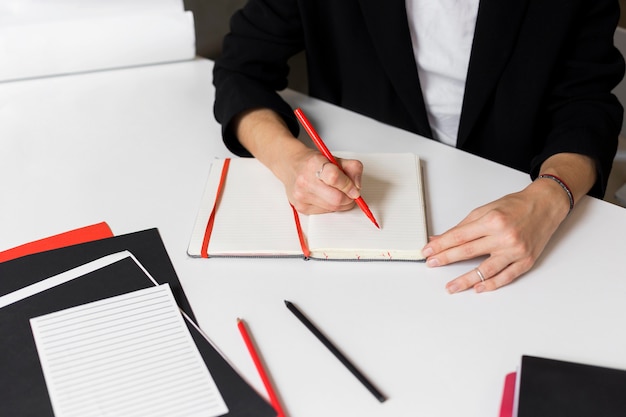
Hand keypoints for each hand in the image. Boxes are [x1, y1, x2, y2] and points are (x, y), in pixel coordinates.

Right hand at [233, 108, 364, 213]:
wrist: (291, 166)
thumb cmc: (313, 163)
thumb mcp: (335, 158)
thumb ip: (352, 168)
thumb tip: (357, 187)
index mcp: (314, 164)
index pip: (335, 177)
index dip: (349, 185)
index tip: (355, 189)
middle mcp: (304, 181)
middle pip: (336, 199)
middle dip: (349, 198)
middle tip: (350, 193)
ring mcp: (301, 196)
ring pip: (333, 208)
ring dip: (342, 203)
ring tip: (337, 192)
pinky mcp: (301, 208)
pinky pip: (325, 212)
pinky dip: (331, 206)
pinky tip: (326, 196)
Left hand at [421, 181, 569, 292]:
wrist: (545, 206)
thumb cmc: (516, 206)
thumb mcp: (485, 209)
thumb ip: (463, 226)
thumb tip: (441, 238)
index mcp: (492, 221)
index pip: (459, 236)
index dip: (441, 245)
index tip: (428, 251)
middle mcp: (504, 236)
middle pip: (468, 252)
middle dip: (446, 259)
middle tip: (432, 265)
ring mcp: (516, 251)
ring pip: (486, 270)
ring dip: (466, 280)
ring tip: (451, 287)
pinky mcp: (526, 261)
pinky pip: (506, 277)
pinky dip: (491, 284)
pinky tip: (478, 287)